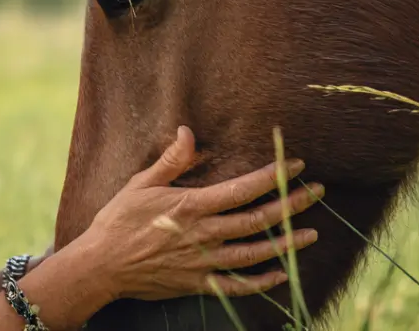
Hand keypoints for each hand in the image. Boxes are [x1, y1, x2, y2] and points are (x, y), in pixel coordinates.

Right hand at [71, 125, 324, 302]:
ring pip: (254, 254)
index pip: (243, 189)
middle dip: (291, 204)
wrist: (100, 266)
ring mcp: (202, 263)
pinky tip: (281, 273)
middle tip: (318, 192)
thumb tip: (187, 131)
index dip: (272, 176)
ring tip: (312, 233)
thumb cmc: (118, 221)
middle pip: (257, 219)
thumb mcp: (141, 183)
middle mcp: (203, 234)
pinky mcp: (196, 284)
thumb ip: (171, 160)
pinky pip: (236, 286)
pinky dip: (261, 282)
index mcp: (191, 206)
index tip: (295, 163)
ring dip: (285, 243)